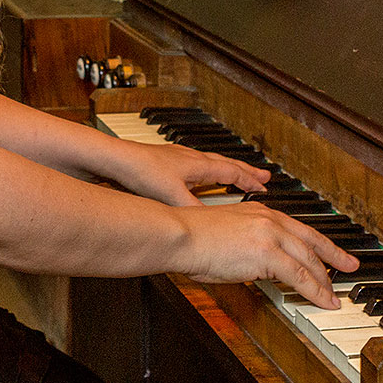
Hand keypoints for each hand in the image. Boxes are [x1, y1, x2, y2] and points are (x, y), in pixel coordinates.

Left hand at [107, 139, 270, 206]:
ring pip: (212, 162)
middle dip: (246, 171)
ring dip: (228, 168)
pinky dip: (207, 170)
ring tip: (236, 174)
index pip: (232, 171)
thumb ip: (194, 211)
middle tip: (263, 175)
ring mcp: (180, 157)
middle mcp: (192, 158)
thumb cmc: (143, 172)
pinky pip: (197, 164)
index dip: (250, 181)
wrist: (117, 159)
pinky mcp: (167, 161)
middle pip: (227, 163)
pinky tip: (200, 176)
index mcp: (198, 165)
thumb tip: (212, 225)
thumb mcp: (173, 196)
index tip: (265, 187)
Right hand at [170, 202, 357, 309]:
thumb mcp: (228, 236)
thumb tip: (259, 268)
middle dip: (334, 258)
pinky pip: (299, 276)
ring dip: (325, 281)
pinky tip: (325, 301)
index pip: (300, 229)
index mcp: (261, 213)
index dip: (320, 243)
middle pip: (311, 242)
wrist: (182, 235)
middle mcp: (270, 219)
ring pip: (309, 261)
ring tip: (335, 296)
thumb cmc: (193, 239)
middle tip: (350, 267)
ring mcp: (270, 235)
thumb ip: (249, 248)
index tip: (334, 252)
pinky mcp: (267, 253)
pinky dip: (316, 291)